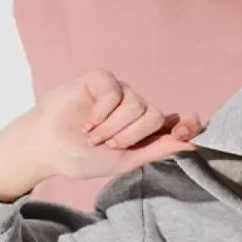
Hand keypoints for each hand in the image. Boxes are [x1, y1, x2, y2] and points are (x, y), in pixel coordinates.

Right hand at [14, 68, 207, 180]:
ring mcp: (120, 92)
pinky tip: (87, 122)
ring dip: (111, 128)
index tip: (185, 133)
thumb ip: (157, 149)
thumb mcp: (126, 161)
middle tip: (107, 145)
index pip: (176, 120)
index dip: (187, 124)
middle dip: (130, 136)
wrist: (49, 149)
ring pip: (135, 106)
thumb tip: (193, 143)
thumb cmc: (83, 157)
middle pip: (155, 116)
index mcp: (145, 130)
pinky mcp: (102, 80)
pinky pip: (114, 94)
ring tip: (92, 136)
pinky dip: (100, 113)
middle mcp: (136, 108)